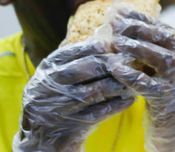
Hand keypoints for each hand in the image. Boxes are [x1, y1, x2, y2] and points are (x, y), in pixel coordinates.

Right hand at [13, 40, 134, 151]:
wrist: (41, 140)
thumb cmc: (56, 100)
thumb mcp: (56, 77)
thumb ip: (75, 58)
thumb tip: (103, 33)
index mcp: (46, 71)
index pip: (70, 52)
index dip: (94, 46)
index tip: (113, 44)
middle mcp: (49, 87)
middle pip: (85, 69)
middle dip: (110, 63)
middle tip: (129, 59)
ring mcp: (60, 107)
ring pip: (95, 91)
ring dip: (118, 84)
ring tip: (133, 79)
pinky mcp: (72, 125)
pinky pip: (100, 112)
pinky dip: (117, 104)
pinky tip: (130, 98)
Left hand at [107, 9, 174, 151]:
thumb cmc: (168, 96)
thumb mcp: (166, 70)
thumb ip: (154, 51)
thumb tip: (127, 27)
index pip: (163, 28)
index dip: (141, 18)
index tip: (120, 10)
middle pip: (162, 38)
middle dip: (137, 28)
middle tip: (115, 23)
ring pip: (158, 57)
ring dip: (134, 47)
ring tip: (114, 41)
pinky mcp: (169, 98)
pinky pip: (146, 83)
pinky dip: (128, 74)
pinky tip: (114, 67)